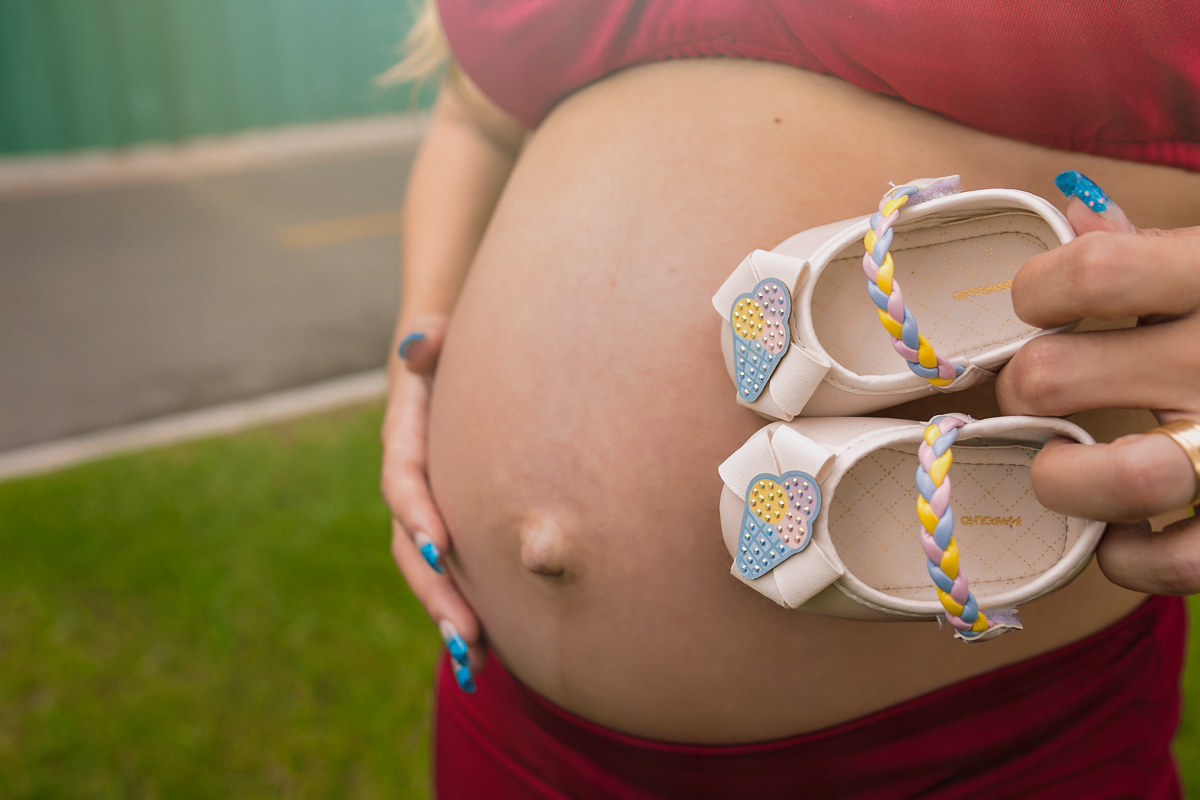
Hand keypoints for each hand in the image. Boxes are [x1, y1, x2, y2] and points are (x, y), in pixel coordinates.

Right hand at [382, 313, 485, 689]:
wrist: (455, 365)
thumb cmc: (456, 348)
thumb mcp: (443, 334)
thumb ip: (431, 340)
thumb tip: (419, 345)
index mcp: (405, 437)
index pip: (403, 479)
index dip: (417, 513)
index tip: (442, 548)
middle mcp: (412, 482)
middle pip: (412, 544)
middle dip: (435, 591)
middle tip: (463, 632)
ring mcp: (430, 509)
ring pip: (430, 570)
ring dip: (448, 614)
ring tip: (475, 658)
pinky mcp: (455, 527)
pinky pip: (456, 574)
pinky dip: (469, 611)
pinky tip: (494, 654)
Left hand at [996, 171, 1199, 594]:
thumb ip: (1152, 249)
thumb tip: (1073, 214)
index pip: (1090, 273)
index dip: (1036, 290)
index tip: (1039, 303)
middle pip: (1055, 376)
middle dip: (1023, 387)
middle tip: (1037, 390)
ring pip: (1115, 478)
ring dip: (1058, 478)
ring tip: (1058, 467)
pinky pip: (1168, 562)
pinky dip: (1124, 556)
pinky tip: (1123, 530)